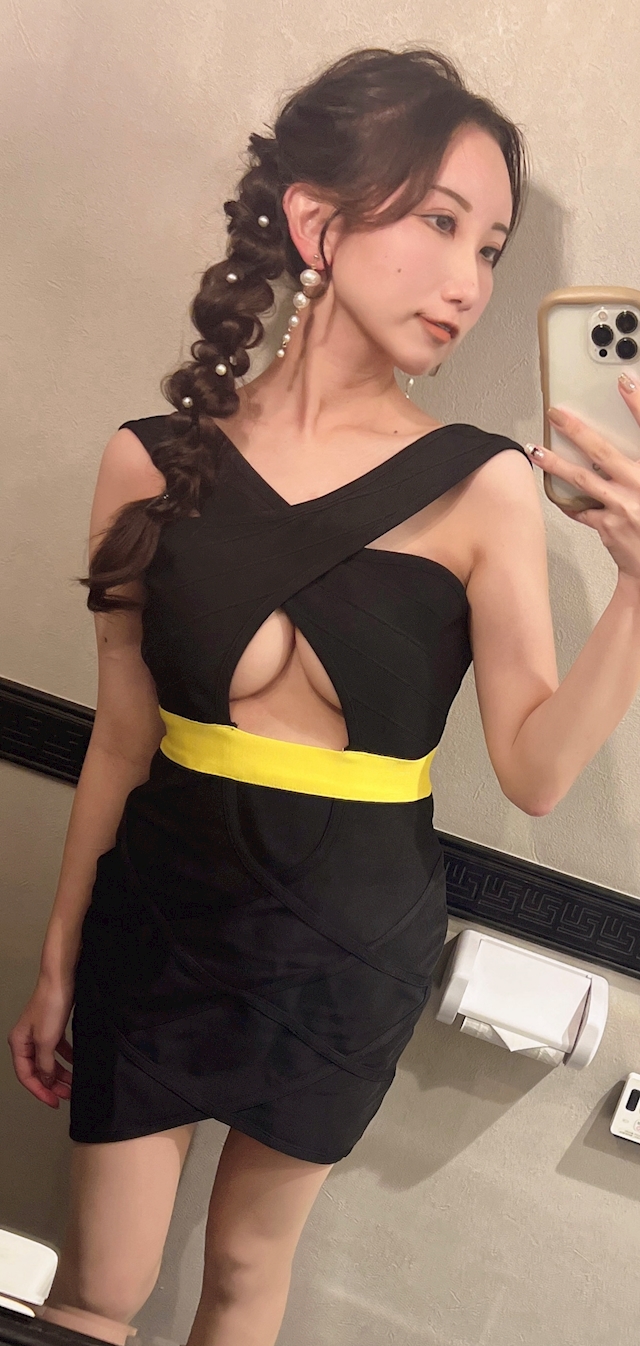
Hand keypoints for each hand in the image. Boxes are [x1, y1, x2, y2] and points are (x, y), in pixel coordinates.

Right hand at [8, 975, 73, 1107]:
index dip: (40, 1091)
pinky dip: (66, 1058)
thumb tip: (46, 1082)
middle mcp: (26, 1040)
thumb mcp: (46, 1040)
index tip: (54, 1102)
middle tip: (67, 1096)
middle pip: (38, 1070)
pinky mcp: (52, 1027)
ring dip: (61, 1073)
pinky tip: (76, 1063)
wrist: (62, 979)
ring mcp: (39, 1033)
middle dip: (52, 1084)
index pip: (26, 1076)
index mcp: (18, 1044)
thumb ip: (45, 1064)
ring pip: (49, 1061)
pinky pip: (57, 1049)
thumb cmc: (50, 1004)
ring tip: (73, 1083)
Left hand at [525, 373, 639, 583]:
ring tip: (536, 451)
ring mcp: (622, 507)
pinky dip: (569, 501)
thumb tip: (610, 458)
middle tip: (557, 415)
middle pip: (602, 451)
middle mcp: (639, 486)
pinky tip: (557, 494)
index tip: (624, 382)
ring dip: (556, 464)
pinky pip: (581, 509)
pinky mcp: (607, 525)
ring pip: (582, 479)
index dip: (637, 404)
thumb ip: (633, 469)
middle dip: (576, 430)